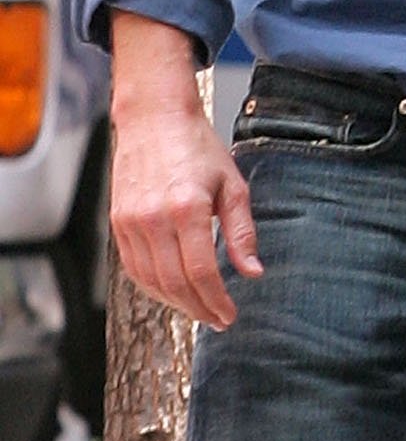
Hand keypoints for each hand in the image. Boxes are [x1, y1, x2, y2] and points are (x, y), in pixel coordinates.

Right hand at [109, 13, 260, 328]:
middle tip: (218, 321)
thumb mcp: (233, 186)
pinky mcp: (117, 222)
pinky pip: (134, 267)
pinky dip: (154, 287)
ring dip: (177, 303)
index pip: (200, 271)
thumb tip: (252, 272)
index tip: (230, 315)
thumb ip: (242, 232)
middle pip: (175, 282)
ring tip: (200, 310)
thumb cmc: (198, 148)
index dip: (216, 300)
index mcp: (186, 208)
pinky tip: (174, 293)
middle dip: (199, 308)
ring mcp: (130, 221)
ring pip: (151, 281)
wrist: (154, 119)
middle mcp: (153, 218)